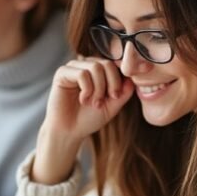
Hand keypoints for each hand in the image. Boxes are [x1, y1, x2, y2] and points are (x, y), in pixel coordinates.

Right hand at [33, 56, 134, 183]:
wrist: (70, 131)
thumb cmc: (89, 118)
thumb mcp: (113, 105)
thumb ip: (124, 91)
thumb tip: (134, 76)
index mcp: (99, 71)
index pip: (115, 64)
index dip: (122, 74)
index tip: (122, 91)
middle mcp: (86, 65)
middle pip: (107, 64)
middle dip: (111, 84)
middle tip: (108, 100)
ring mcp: (74, 67)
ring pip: (96, 67)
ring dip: (98, 89)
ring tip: (93, 103)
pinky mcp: (62, 73)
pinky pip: (82, 73)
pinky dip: (87, 89)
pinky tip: (83, 99)